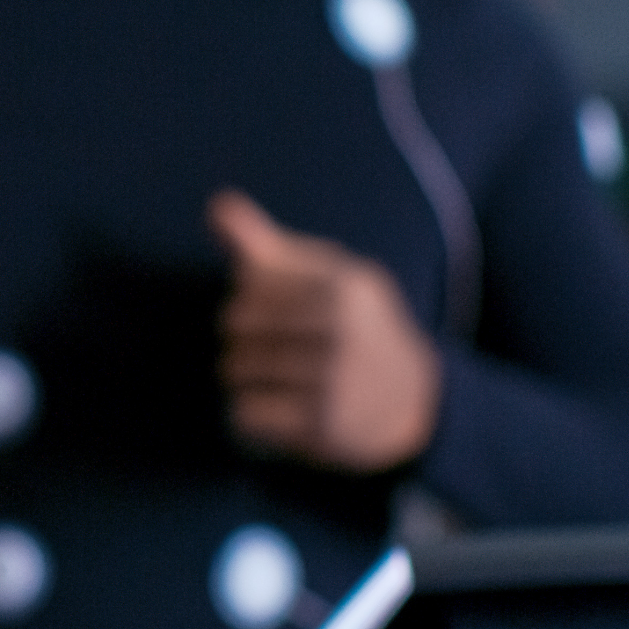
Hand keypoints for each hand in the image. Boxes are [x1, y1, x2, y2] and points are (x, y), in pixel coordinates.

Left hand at [209, 190, 440, 472]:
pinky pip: (245, 414)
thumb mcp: (324, 277)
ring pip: (236, 369)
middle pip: (236, 324)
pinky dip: (247, 415)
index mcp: (343, 284)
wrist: (412, 400)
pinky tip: (272, 411)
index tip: (272, 313)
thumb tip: (216, 204)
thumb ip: (266, 245)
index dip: (248, 298)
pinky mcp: (322, 424)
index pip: (251, 282)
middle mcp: (342, 328)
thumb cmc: (351, 326)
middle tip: (263, 351)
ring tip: (267, 380)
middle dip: (239, 339)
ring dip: (240, 378)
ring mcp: (334, 378)